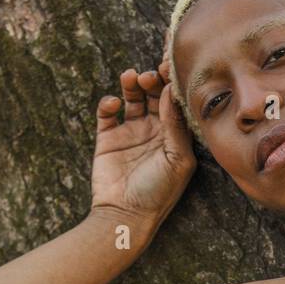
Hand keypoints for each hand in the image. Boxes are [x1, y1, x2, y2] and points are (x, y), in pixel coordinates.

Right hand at [91, 58, 195, 223]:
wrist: (125, 215)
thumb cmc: (159, 192)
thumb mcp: (177, 159)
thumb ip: (175, 125)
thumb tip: (170, 92)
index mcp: (175, 135)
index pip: (176, 102)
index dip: (173, 84)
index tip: (170, 68)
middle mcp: (154, 131)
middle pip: (154, 95)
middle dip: (153, 80)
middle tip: (150, 75)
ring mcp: (130, 132)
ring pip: (132, 98)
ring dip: (132, 84)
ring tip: (130, 77)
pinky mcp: (108, 138)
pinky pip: (107, 113)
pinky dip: (108, 103)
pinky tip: (112, 104)